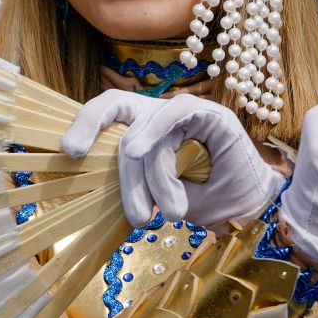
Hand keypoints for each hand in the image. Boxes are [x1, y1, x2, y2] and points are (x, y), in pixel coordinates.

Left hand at [61, 91, 283, 226]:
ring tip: (169, 211)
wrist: (249, 210)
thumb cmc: (199, 201)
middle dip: (109, 150)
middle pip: (118, 107)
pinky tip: (146, 155)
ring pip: (147, 127)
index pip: (107, 111)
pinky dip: (159, 134)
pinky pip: (176, 113)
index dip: (85, 123)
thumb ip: (130, 183)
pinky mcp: (211, 113)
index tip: (69, 151)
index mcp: (142, 128)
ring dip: (154, 176)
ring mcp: (185, 110)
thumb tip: (90, 189)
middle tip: (133, 210)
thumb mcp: (155, 195)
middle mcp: (159, 114)